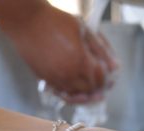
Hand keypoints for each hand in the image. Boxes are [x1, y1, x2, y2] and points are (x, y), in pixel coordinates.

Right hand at [3, 6, 117, 102]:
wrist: (27, 21)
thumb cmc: (56, 21)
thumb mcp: (84, 30)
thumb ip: (101, 50)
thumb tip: (115, 67)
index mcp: (80, 61)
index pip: (100, 80)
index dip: (108, 79)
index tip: (111, 75)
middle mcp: (67, 74)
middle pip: (90, 90)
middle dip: (99, 87)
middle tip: (103, 82)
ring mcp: (54, 78)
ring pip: (75, 95)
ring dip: (85, 93)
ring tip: (91, 88)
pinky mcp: (44, 78)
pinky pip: (60, 92)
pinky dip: (70, 93)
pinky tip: (75, 87)